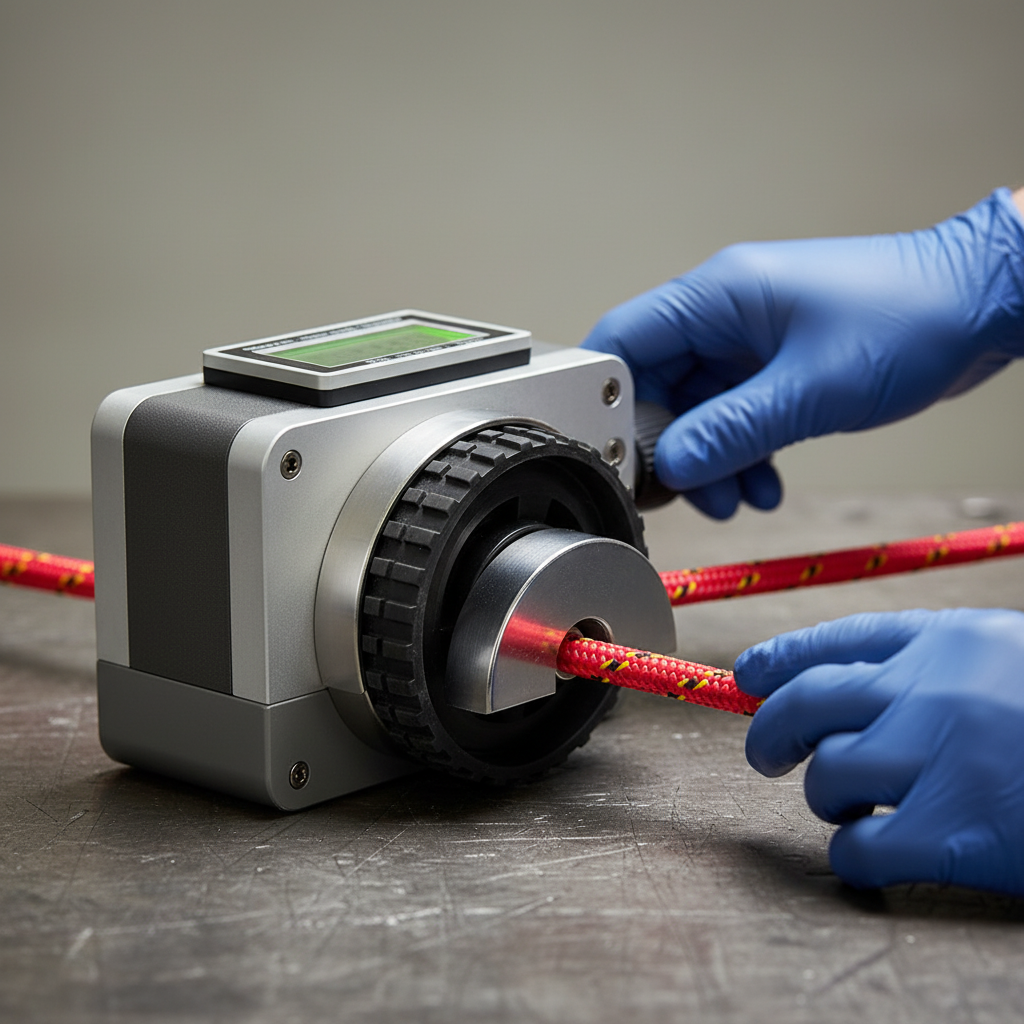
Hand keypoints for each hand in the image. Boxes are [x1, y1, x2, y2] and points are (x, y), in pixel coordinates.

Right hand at [582, 189, 1023, 518]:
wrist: (982, 305)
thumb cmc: (910, 317)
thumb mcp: (811, 388)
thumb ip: (733, 431)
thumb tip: (674, 465)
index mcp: (717, 295)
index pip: (624, 340)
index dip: (605, 398)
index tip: (613, 452)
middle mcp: (724, 313)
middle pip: (658, 385)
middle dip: (671, 447)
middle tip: (685, 491)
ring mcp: (749, 339)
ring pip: (698, 409)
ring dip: (712, 460)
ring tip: (737, 499)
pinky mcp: (773, 364)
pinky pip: (735, 416)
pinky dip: (743, 453)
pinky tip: (764, 483)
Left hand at [737, 608, 1023, 894]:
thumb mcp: (1012, 661)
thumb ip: (942, 665)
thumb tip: (848, 691)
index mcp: (953, 639)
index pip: (838, 640)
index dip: (781, 660)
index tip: (746, 675)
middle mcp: (934, 688)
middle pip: (806, 704)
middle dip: (770, 732)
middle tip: (766, 755)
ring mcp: (942, 757)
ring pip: (827, 777)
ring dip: (830, 799)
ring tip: (861, 808)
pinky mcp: (958, 832)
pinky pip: (857, 847)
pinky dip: (853, 856)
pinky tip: (875, 853)